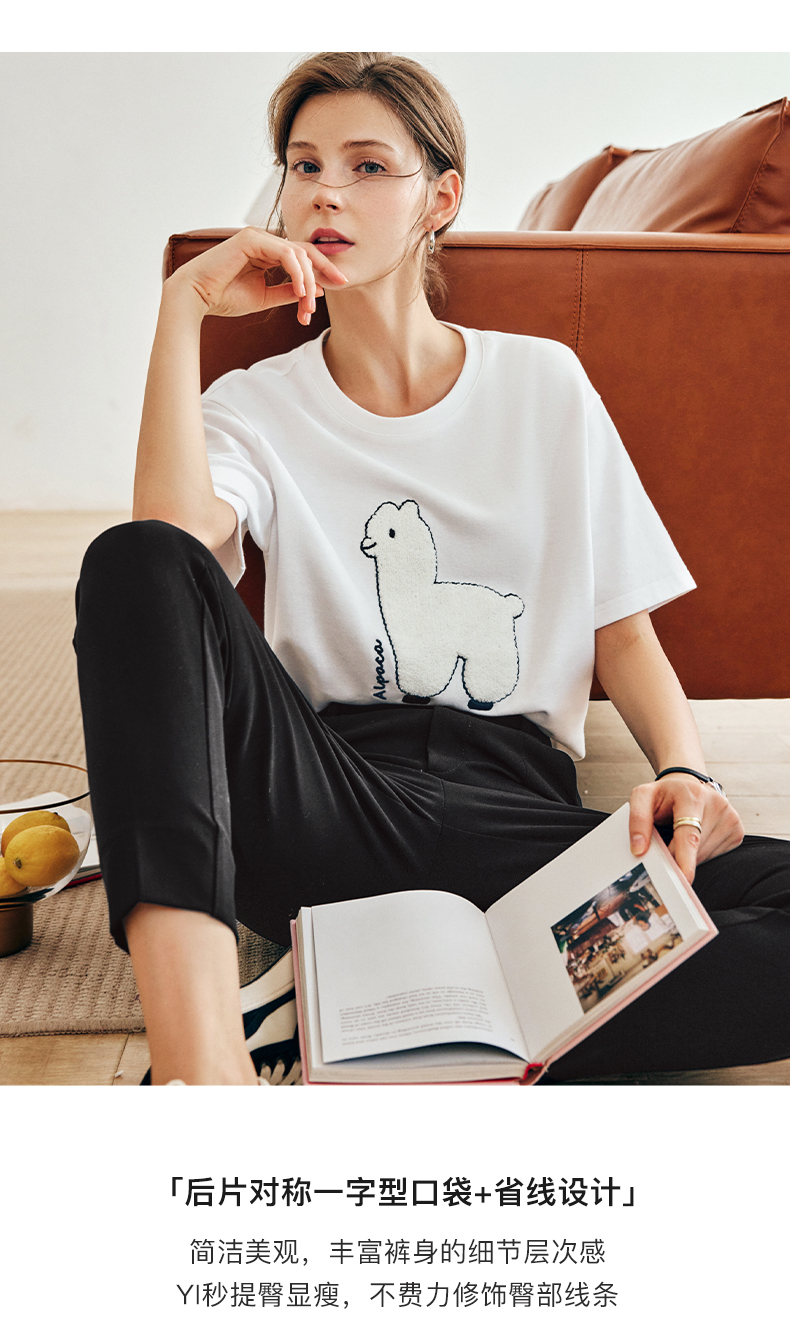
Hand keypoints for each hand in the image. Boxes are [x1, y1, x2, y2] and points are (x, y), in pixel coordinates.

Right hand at [165, 226, 347, 325]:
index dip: (323, 269)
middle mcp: (264, 242)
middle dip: (325, 269)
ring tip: (309, 304)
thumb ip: (289, 292)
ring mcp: (258, 237)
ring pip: (298, 252)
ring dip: (309, 279)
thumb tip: (316, 290)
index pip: (302, 257)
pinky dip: (297, 273)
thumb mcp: (266, 297)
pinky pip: (285, 253)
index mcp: (268, 253)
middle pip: (305, 251)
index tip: (339, 284)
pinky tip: (301, 291)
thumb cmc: (225, 298)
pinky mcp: (251, 238)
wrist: (197, 299)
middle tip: (340, 285)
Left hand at [628, 773, 743, 882]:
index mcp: (692, 795)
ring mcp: (731, 817)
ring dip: (689, 856)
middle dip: (677, 856)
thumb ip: (637, 820)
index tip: (685, 878)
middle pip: (696, 848)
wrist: (687, 785)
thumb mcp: (643, 797)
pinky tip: (696, 837)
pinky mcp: (738, 830)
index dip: (685, 858)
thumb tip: (638, 849)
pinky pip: (716, 855)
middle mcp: (717, 804)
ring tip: (680, 835)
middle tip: (666, 845)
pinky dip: (701, 853)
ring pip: (705, 855)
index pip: (689, 833)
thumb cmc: (665, 794)